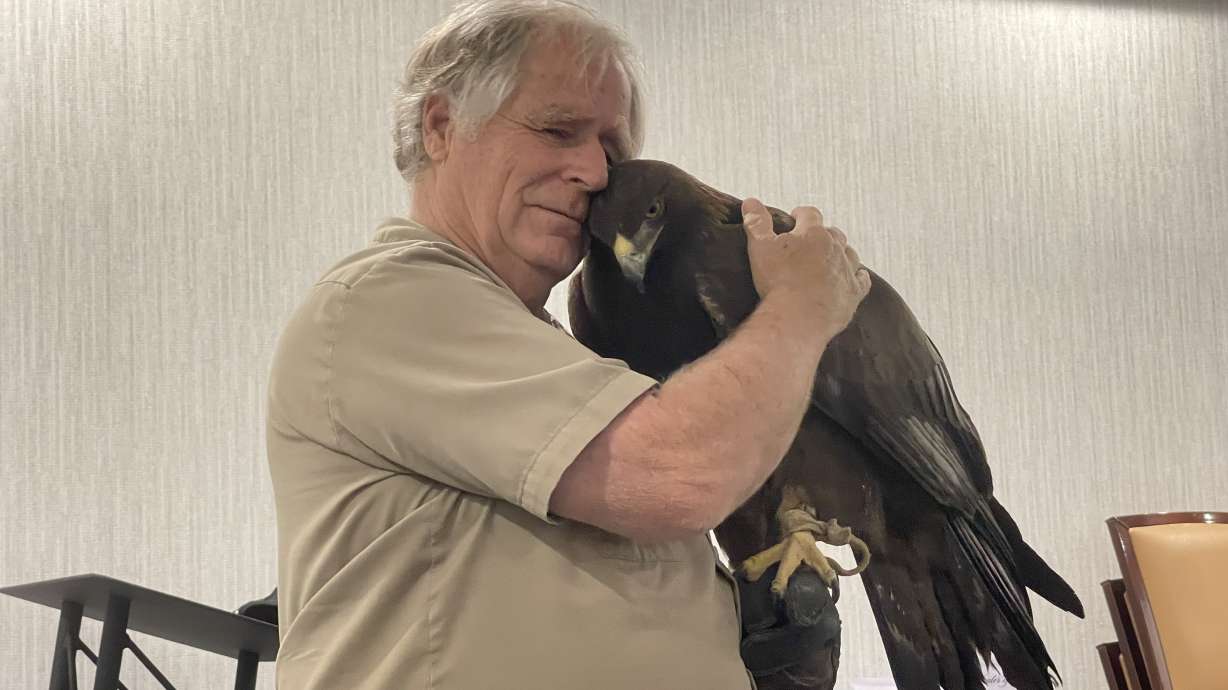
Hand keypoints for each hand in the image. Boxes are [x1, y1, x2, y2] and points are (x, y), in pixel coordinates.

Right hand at [741, 198, 869, 337]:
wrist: (799, 317)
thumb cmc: (778, 281)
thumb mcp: (760, 248)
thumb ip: (756, 223)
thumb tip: (750, 202)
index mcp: (812, 233)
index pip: (810, 214)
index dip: (802, 214)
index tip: (795, 216)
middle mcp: (834, 247)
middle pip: (833, 233)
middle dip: (823, 234)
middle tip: (810, 240)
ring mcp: (846, 270)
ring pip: (850, 254)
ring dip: (842, 253)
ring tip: (832, 257)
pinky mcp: (853, 292)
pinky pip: (862, 280)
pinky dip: (859, 276)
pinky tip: (857, 276)